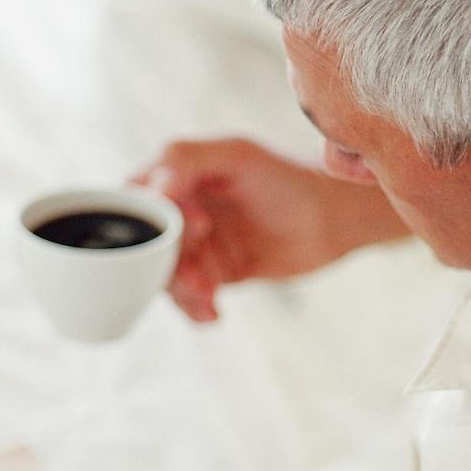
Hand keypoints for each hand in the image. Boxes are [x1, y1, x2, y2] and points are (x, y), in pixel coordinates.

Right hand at [133, 137, 405, 321]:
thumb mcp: (238, 156)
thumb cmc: (289, 178)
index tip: (200, 226)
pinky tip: (214, 315)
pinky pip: (190, 297)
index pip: (137, 200)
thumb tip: (152, 187)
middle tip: (199, 277)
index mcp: (177, 175)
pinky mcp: (214, 273)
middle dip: (169, 265)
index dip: (155, 220)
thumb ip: (189, 159)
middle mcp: (181, 209)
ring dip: (183, 291)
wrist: (334, 220)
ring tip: (210, 297)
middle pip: (147, 246)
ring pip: (165, 275)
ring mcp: (197, 244)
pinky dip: (195, 309)